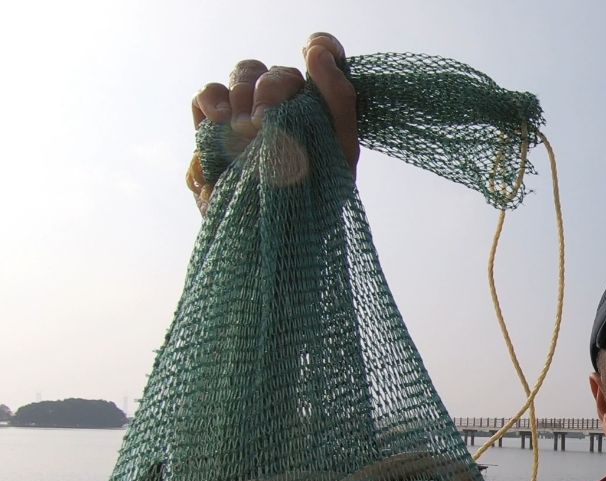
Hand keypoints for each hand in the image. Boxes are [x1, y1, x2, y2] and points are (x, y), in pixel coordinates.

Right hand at [186, 33, 357, 212]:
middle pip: (270, 70)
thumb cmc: (313, 206)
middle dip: (269, 88)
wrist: (269, 245)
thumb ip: (338, 100)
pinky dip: (209, 106)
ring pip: (237, 74)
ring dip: (240, 95)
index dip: (321, 49)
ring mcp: (245, 120)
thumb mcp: (339, 155)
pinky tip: (220, 130)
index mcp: (318, 112)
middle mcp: (282, 111)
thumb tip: (316, 49)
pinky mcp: (212, 134)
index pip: (321, 59)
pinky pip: (203, 98)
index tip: (315, 53)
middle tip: (266, 123)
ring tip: (244, 132)